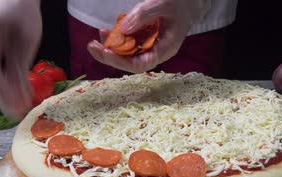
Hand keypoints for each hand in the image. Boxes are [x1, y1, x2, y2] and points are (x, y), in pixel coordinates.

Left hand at [87, 0, 210, 72]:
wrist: (188, 2)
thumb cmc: (180, 2)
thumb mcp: (163, 3)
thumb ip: (143, 16)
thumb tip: (122, 30)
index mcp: (165, 49)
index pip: (141, 64)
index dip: (121, 62)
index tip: (106, 52)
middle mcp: (156, 51)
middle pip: (130, 63)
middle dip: (110, 56)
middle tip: (92, 46)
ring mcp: (149, 46)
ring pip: (127, 54)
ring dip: (110, 47)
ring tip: (98, 35)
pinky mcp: (144, 39)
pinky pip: (127, 43)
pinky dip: (115, 38)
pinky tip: (105, 31)